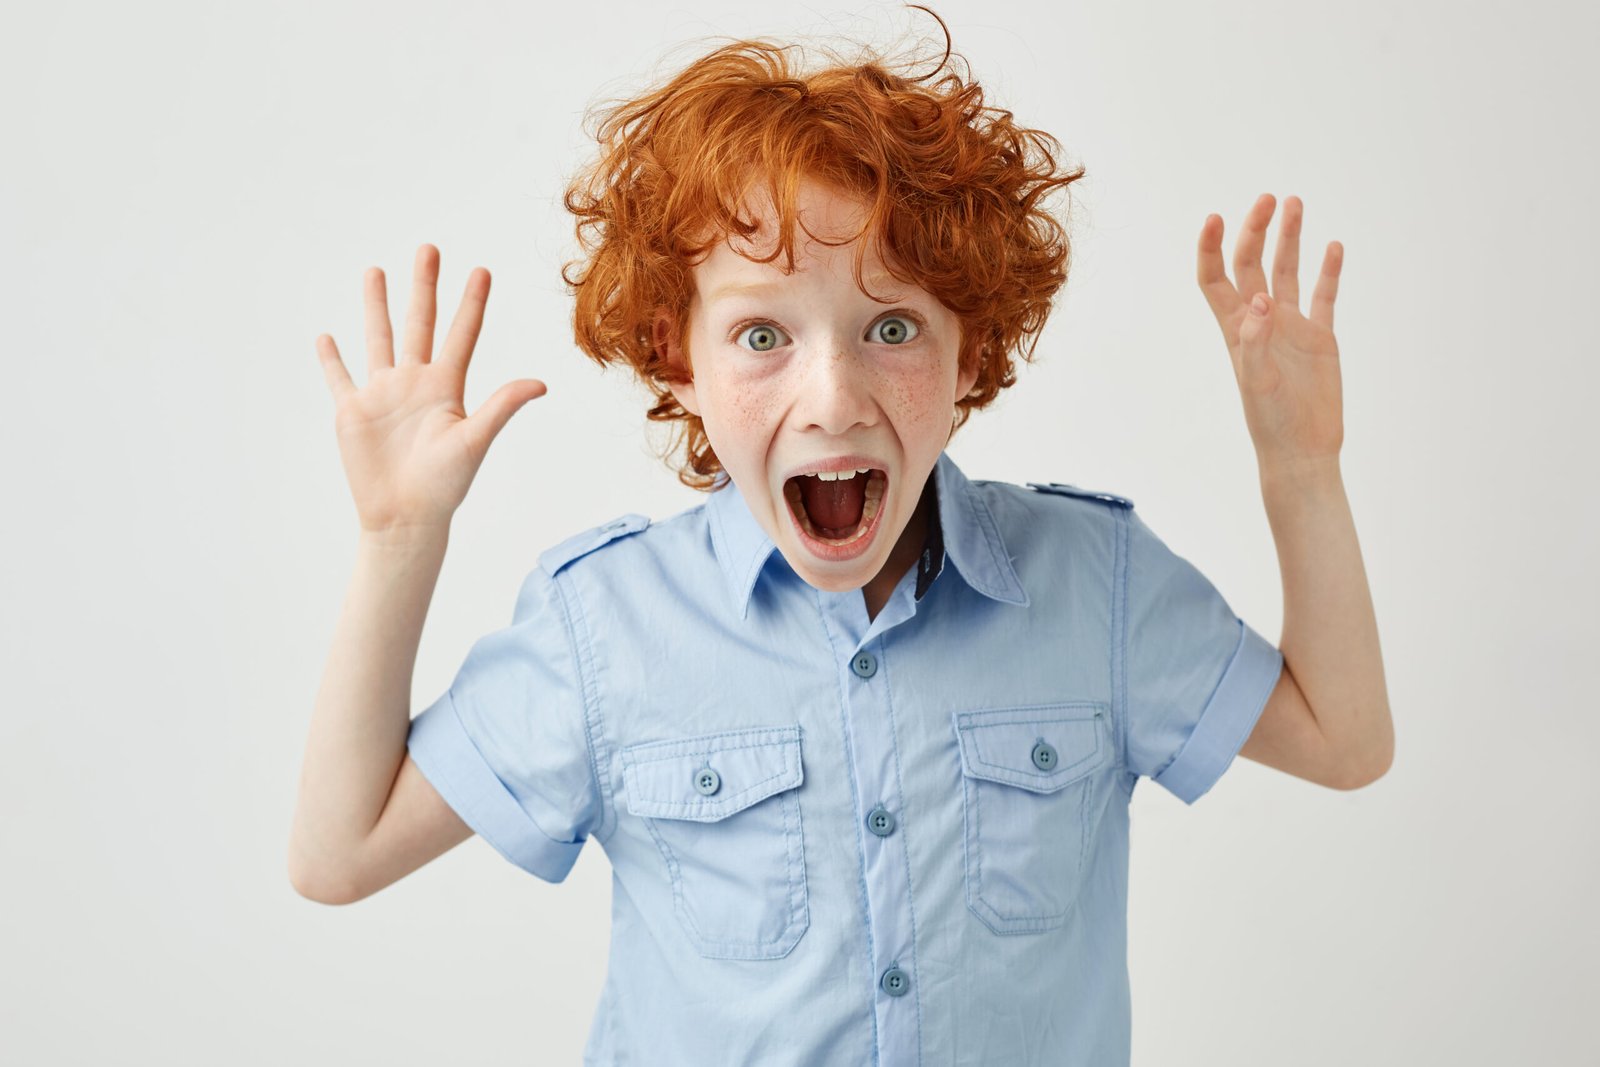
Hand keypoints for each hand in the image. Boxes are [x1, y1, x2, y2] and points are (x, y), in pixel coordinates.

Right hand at [315, 244, 546, 534]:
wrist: (406, 518)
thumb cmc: (445, 485)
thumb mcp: (475, 441)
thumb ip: (502, 407)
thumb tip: (541, 383)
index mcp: (447, 387)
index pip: (462, 335)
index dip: (472, 304)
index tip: (482, 270)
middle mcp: (415, 383)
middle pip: (420, 323)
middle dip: (424, 286)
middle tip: (429, 248)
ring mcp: (383, 395)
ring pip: (379, 338)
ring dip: (377, 306)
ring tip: (375, 270)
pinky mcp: (353, 412)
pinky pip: (339, 378)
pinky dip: (331, 358)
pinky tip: (326, 336)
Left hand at [1196, 194, 1344, 477]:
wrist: (1302, 449)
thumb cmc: (1271, 422)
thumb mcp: (1257, 382)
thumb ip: (1255, 341)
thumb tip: (1259, 299)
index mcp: (1236, 329)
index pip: (1215, 279)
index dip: (1211, 248)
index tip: (1215, 217)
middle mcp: (1260, 321)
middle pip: (1251, 264)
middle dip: (1256, 230)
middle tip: (1269, 199)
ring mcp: (1291, 327)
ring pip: (1286, 271)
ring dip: (1290, 238)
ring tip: (1294, 203)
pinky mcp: (1319, 338)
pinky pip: (1324, 296)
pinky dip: (1328, 271)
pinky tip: (1333, 246)